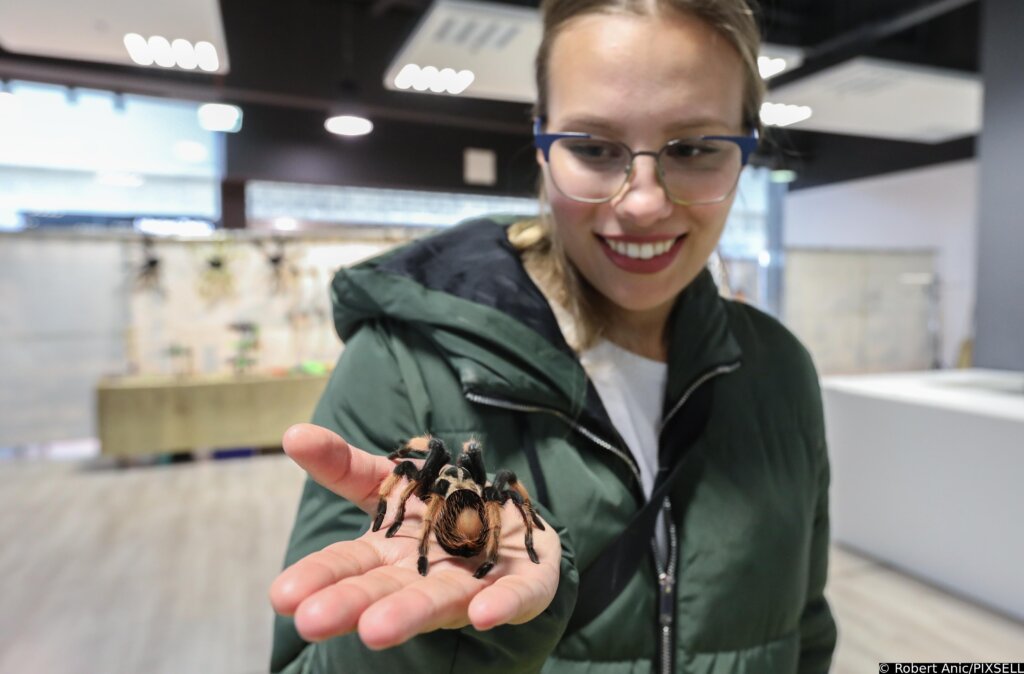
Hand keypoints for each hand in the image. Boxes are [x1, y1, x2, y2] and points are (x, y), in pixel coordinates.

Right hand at [269, 424, 561, 649]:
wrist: (512, 520)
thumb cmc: (443, 509)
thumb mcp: (392, 482)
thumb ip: (345, 465)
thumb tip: (292, 434)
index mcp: (390, 556)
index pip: (348, 566)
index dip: (318, 578)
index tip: (281, 595)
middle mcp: (426, 578)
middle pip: (386, 590)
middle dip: (352, 604)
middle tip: (312, 621)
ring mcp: (474, 585)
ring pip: (440, 600)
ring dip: (410, 614)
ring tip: (376, 631)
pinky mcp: (525, 586)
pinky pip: (515, 597)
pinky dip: (501, 605)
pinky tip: (485, 614)